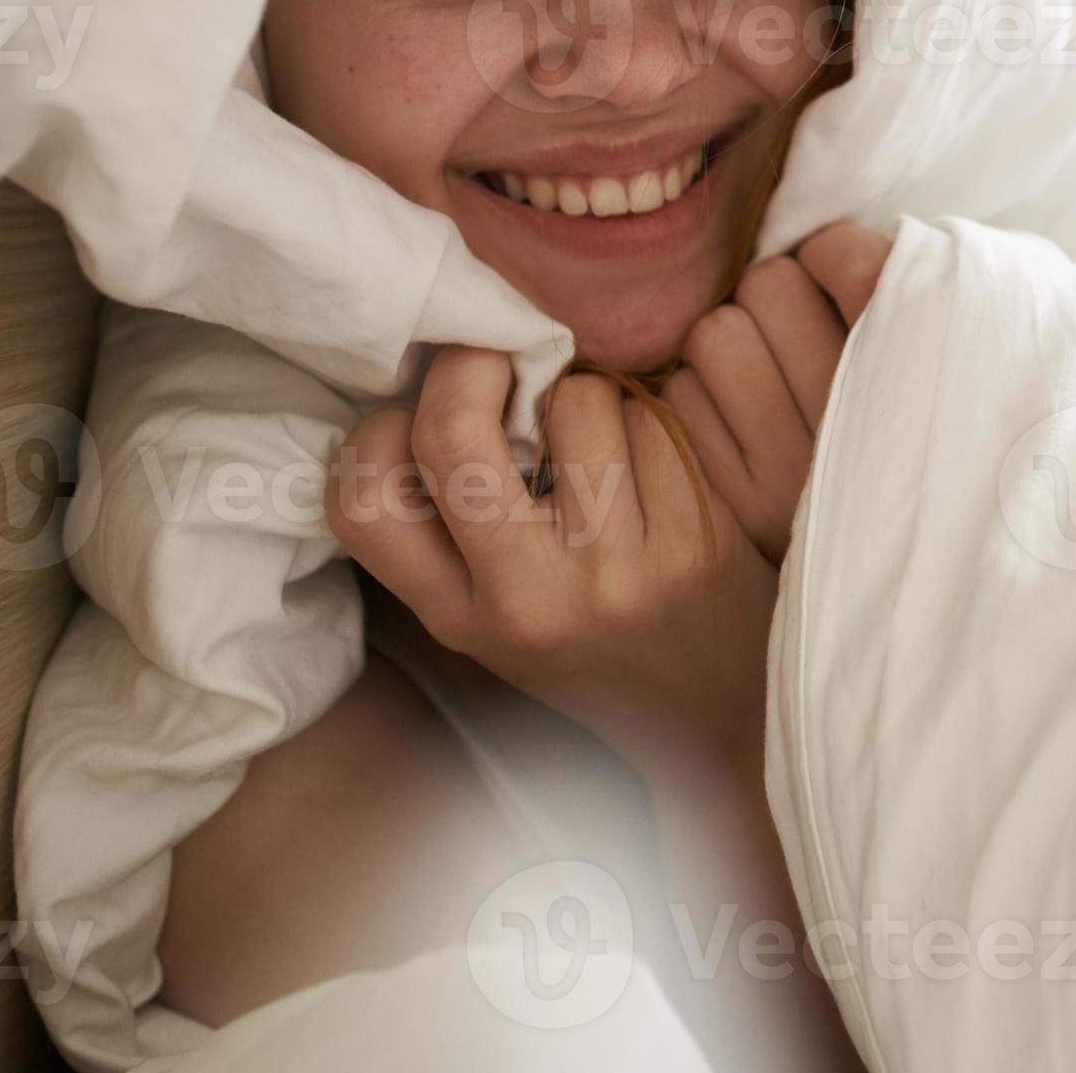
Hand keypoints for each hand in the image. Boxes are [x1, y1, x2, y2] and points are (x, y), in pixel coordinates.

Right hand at [323, 221, 891, 771]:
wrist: (713, 713)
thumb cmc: (594, 642)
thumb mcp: (492, 615)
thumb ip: (448, 528)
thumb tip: (429, 378)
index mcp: (456, 618)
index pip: (362, 502)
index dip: (378, 430)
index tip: (422, 415)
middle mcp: (525, 600)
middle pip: (453, 432)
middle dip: (474, 365)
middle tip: (504, 364)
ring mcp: (612, 571)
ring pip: (576, 400)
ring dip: (585, 391)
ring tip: (599, 436)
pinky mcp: (691, 541)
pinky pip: (653, 422)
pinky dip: (650, 420)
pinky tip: (654, 464)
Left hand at [658, 220, 891, 565]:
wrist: (912, 576)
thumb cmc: (915, 436)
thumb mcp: (933, 359)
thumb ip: (891, 295)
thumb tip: (813, 238)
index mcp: (921, 374)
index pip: (848, 259)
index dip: (830, 251)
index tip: (837, 279)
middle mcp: (862, 423)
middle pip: (768, 284)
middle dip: (770, 296)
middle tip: (793, 333)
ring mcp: (797, 470)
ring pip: (713, 335)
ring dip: (725, 345)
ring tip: (760, 380)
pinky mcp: (743, 504)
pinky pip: (680, 401)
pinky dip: (696, 401)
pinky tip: (736, 427)